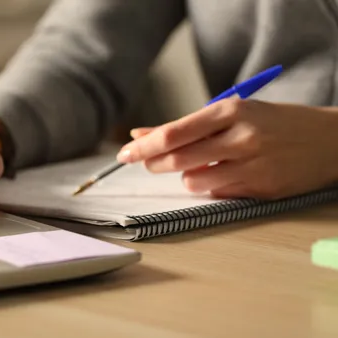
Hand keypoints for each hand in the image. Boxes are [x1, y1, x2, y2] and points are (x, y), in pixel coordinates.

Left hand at [116, 99, 337, 198]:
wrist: (328, 140)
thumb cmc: (273, 122)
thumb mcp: (232, 112)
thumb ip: (186, 125)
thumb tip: (141, 134)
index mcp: (230, 112)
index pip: (173, 133)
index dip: (143, 146)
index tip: (124, 153)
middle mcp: (240, 138)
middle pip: (177, 159)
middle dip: (154, 164)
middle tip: (148, 163)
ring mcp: (251, 166)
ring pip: (193, 182)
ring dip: (186, 177)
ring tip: (200, 165)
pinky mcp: (260, 190)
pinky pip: (216, 193)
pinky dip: (210, 186)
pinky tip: (224, 174)